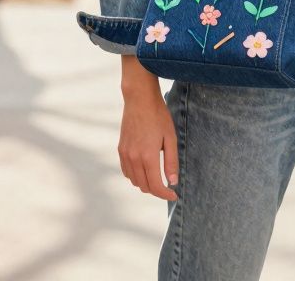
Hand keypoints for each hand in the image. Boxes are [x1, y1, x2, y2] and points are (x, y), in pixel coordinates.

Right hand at [119, 58, 178, 200]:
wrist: (139, 99)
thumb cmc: (158, 116)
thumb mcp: (170, 138)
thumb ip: (171, 162)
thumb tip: (172, 182)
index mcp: (148, 156)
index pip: (155, 186)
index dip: (165, 195)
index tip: (174, 195)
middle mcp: (133, 158)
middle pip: (144, 186)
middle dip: (157, 190)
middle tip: (168, 187)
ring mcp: (125, 154)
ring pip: (134, 180)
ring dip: (146, 184)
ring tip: (158, 178)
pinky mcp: (121, 149)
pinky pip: (126, 171)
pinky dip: (135, 176)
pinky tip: (145, 170)